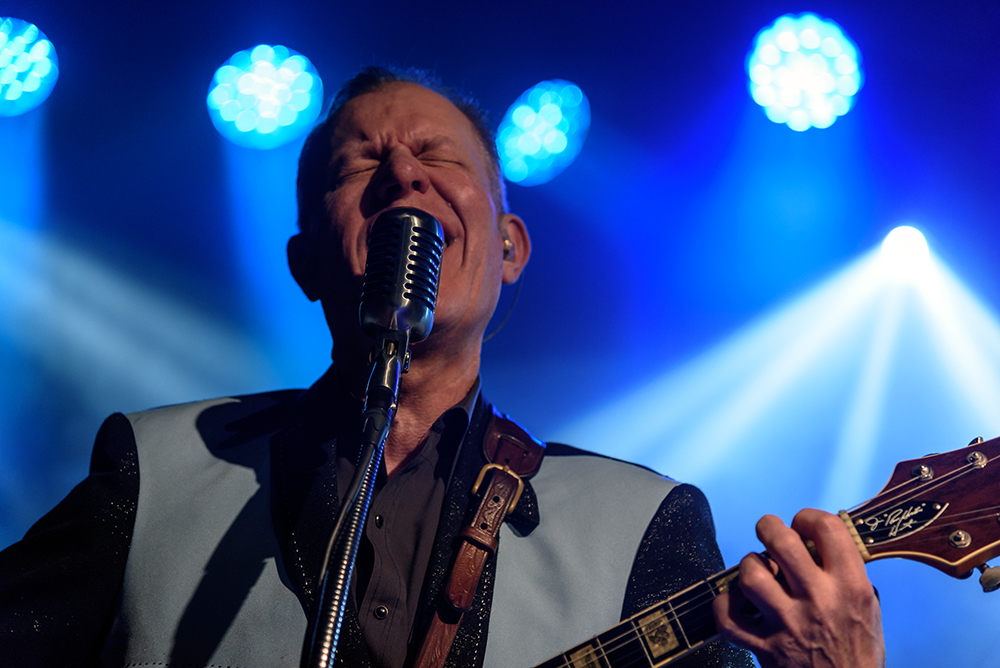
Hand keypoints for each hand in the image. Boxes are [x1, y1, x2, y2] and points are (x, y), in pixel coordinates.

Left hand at [712, 509, 884, 667]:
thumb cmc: (859, 652)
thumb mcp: (868, 607)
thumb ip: (846, 573)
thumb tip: (817, 541)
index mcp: (850, 587)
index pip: (827, 528)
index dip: (808, 517)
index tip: (802, 525)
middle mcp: (819, 601)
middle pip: (780, 541)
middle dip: (768, 527)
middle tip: (768, 532)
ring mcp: (788, 625)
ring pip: (750, 574)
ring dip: (749, 566)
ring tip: (757, 571)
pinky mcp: (765, 648)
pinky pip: (726, 618)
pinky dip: (725, 605)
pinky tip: (737, 602)